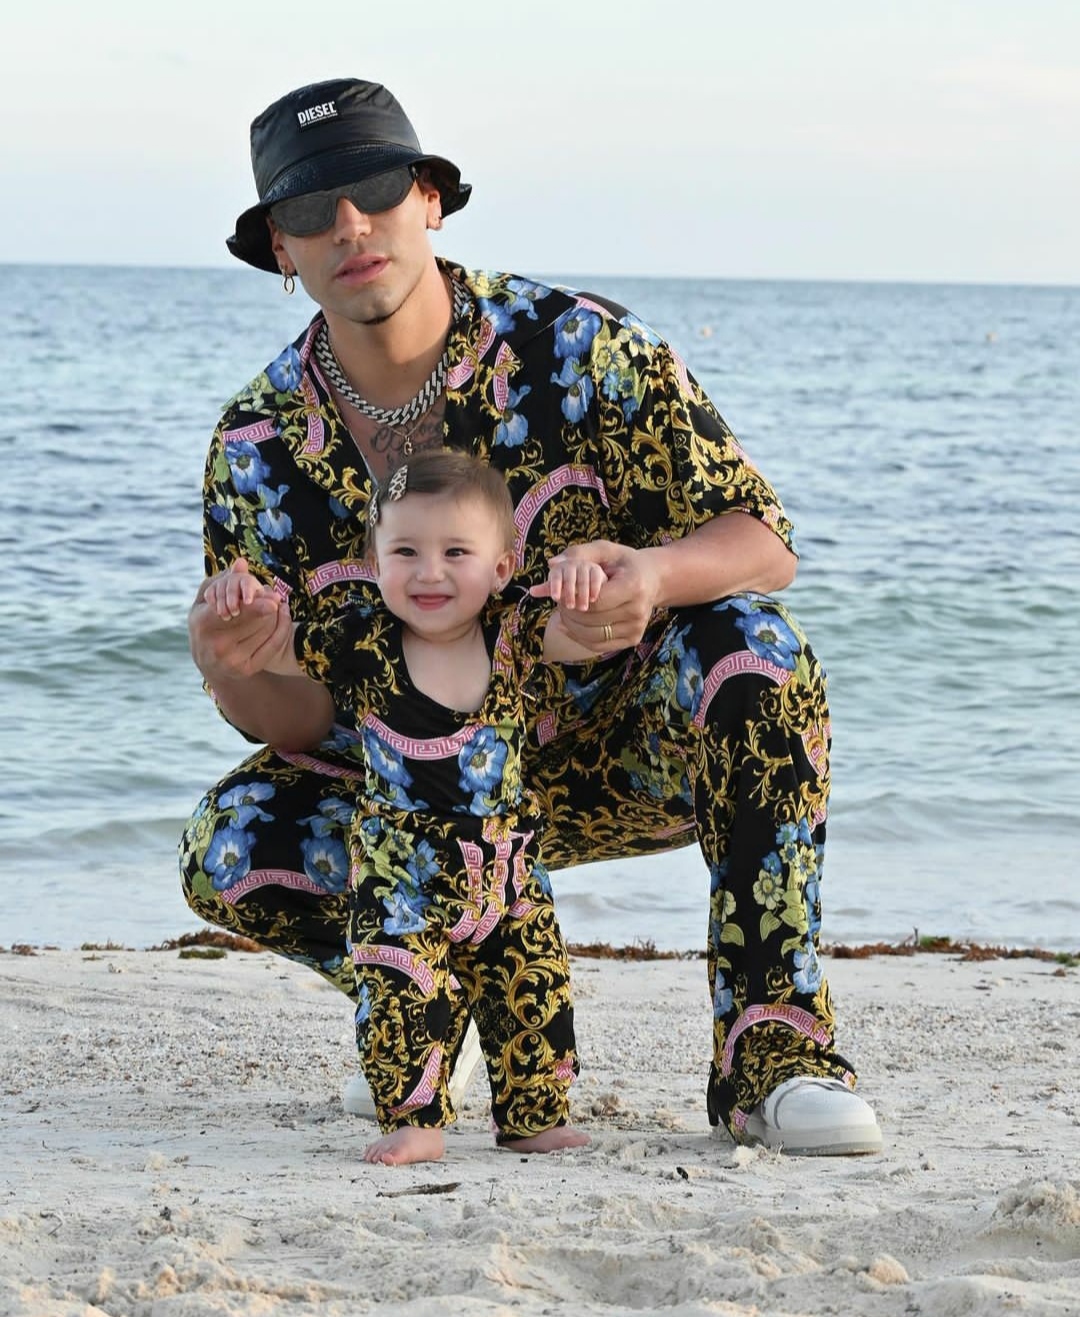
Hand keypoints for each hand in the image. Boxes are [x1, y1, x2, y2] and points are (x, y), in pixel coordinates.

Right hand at [189, 561, 292, 681]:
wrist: (208, 663)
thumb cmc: (206, 624)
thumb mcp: (205, 602)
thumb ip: (222, 580)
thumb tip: (242, 563)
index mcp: (203, 624)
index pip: (233, 614)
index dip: (255, 608)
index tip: (273, 601)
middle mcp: (217, 646)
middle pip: (254, 621)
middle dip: (267, 607)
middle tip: (275, 597)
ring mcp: (232, 661)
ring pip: (265, 632)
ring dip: (274, 616)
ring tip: (276, 605)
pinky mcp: (247, 669)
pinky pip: (273, 646)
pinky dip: (282, 629)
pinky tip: (284, 616)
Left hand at [532, 541, 660, 653]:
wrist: (652, 579)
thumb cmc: (623, 562)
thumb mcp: (604, 550)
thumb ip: (577, 553)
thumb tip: (551, 564)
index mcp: (634, 586)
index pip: (595, 601)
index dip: (573, 599)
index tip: (563, 591)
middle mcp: (639, 610)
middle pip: (592, 620)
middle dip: (569, 612)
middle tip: (559, 602)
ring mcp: (637, 628)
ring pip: (592, 636)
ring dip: (571, 626)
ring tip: (564, 612)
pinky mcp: (633, 639)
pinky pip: (598, 646)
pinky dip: (578, 637)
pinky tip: (568, 625)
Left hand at [541, 556, 606, 610]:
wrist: (585, 575)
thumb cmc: (566, 583)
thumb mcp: (555, 586)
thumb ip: (545, 589)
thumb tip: (531, 591)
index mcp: (558, 568)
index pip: (555, 577)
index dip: (555, 587)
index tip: (555, 599)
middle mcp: (571, 564)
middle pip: (569, 579)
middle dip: (569, 593)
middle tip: (570, 607)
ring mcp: (584, 565)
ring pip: (583, 580)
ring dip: (583, 594)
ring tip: (582, 608)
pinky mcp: (596, 569)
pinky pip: (595, 578)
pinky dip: (594, 589)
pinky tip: (593, 599)